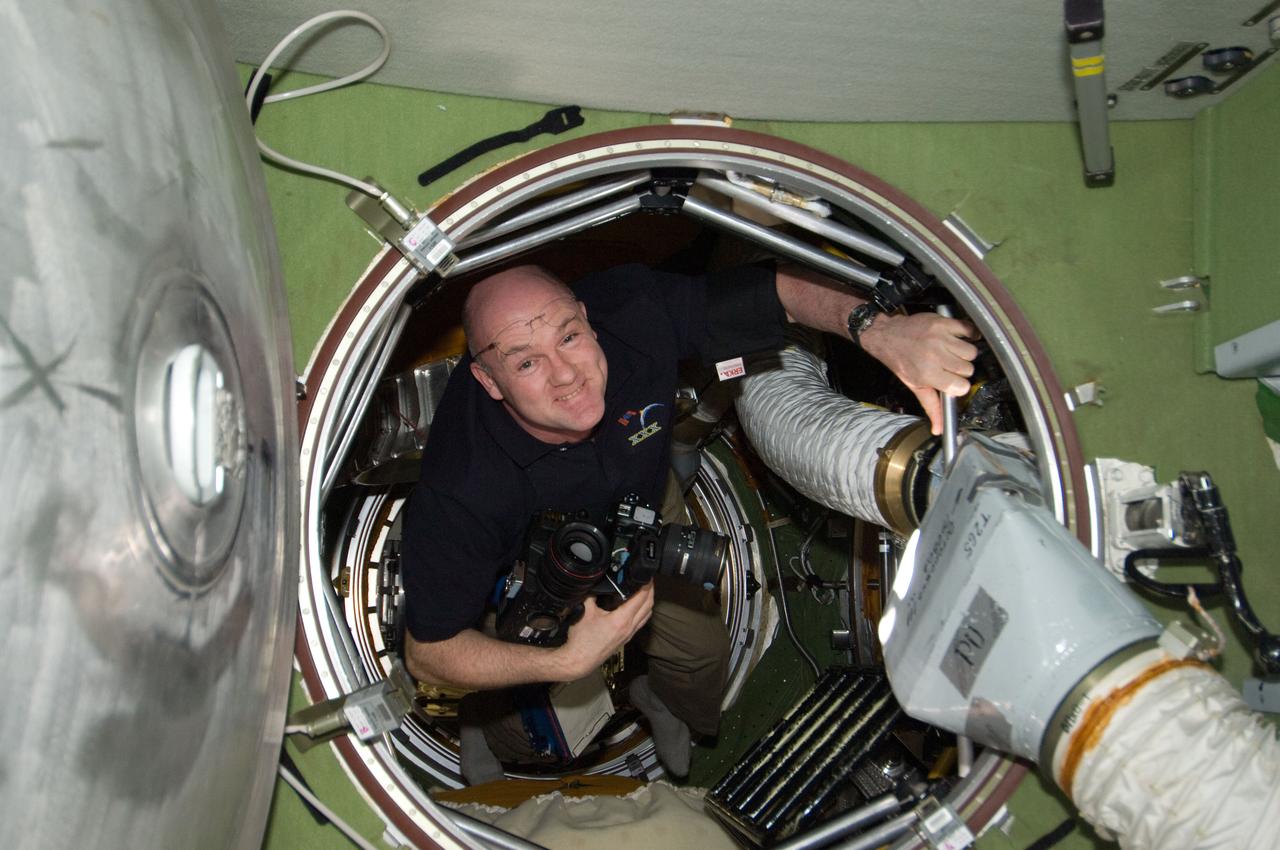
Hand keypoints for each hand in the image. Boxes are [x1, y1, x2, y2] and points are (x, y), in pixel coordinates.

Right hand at [556, 583, 654, 679]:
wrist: (579, 660)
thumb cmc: (581, 640)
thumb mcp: (585, 610)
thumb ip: (593, 594)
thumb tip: (597, 582)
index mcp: (622, 619)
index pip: (641, 597)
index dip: (646, 584)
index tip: (647, 574)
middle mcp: (629, 627)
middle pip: (649, 605)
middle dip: (651, 591)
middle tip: (648, 579)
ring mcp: (629, 634)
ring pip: (647, 615)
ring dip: (648, 602)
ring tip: (645, 590)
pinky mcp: (626, 639)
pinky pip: (641, 623)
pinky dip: (643, 612)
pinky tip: (637, 607)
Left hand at [859, 312, 979, 434]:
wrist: (888, 335)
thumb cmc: (901, 361)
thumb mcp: (914, 385)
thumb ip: (931, 407)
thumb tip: (939, 430)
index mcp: (928, 374)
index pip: (961, 386)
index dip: (958, 385)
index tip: (951, 381)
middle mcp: (936, 356)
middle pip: (968, 369)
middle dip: (960, 369)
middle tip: (947, 366)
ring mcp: (940, 338)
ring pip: (971, 352)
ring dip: (964, 353)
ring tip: (951, 353)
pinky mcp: (943, 323)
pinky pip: (969, 330)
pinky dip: (969, 334)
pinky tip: (960, 339)